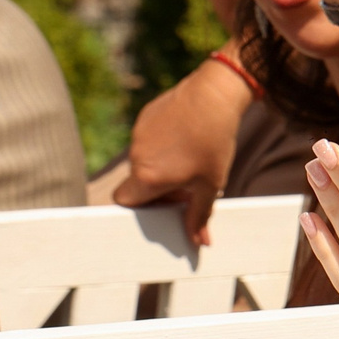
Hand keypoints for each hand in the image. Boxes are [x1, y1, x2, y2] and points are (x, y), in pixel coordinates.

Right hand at [111, 56, 250, 245]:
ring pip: (144, 160)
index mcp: (148, 177)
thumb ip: (199, 216)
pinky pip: (148, 139)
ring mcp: (138, 134)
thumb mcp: (210, 184)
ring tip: (191, 157)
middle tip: (187, 185)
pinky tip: (186, 137)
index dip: (142, 207)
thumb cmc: (213, 142)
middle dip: (158, 188)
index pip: (125, 201)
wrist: (214, 95)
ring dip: (161, 166)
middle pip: (137, 182)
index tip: (164, 205)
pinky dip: (163, 145)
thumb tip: (198, 242)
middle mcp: (137, 156)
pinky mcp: (144, 117)